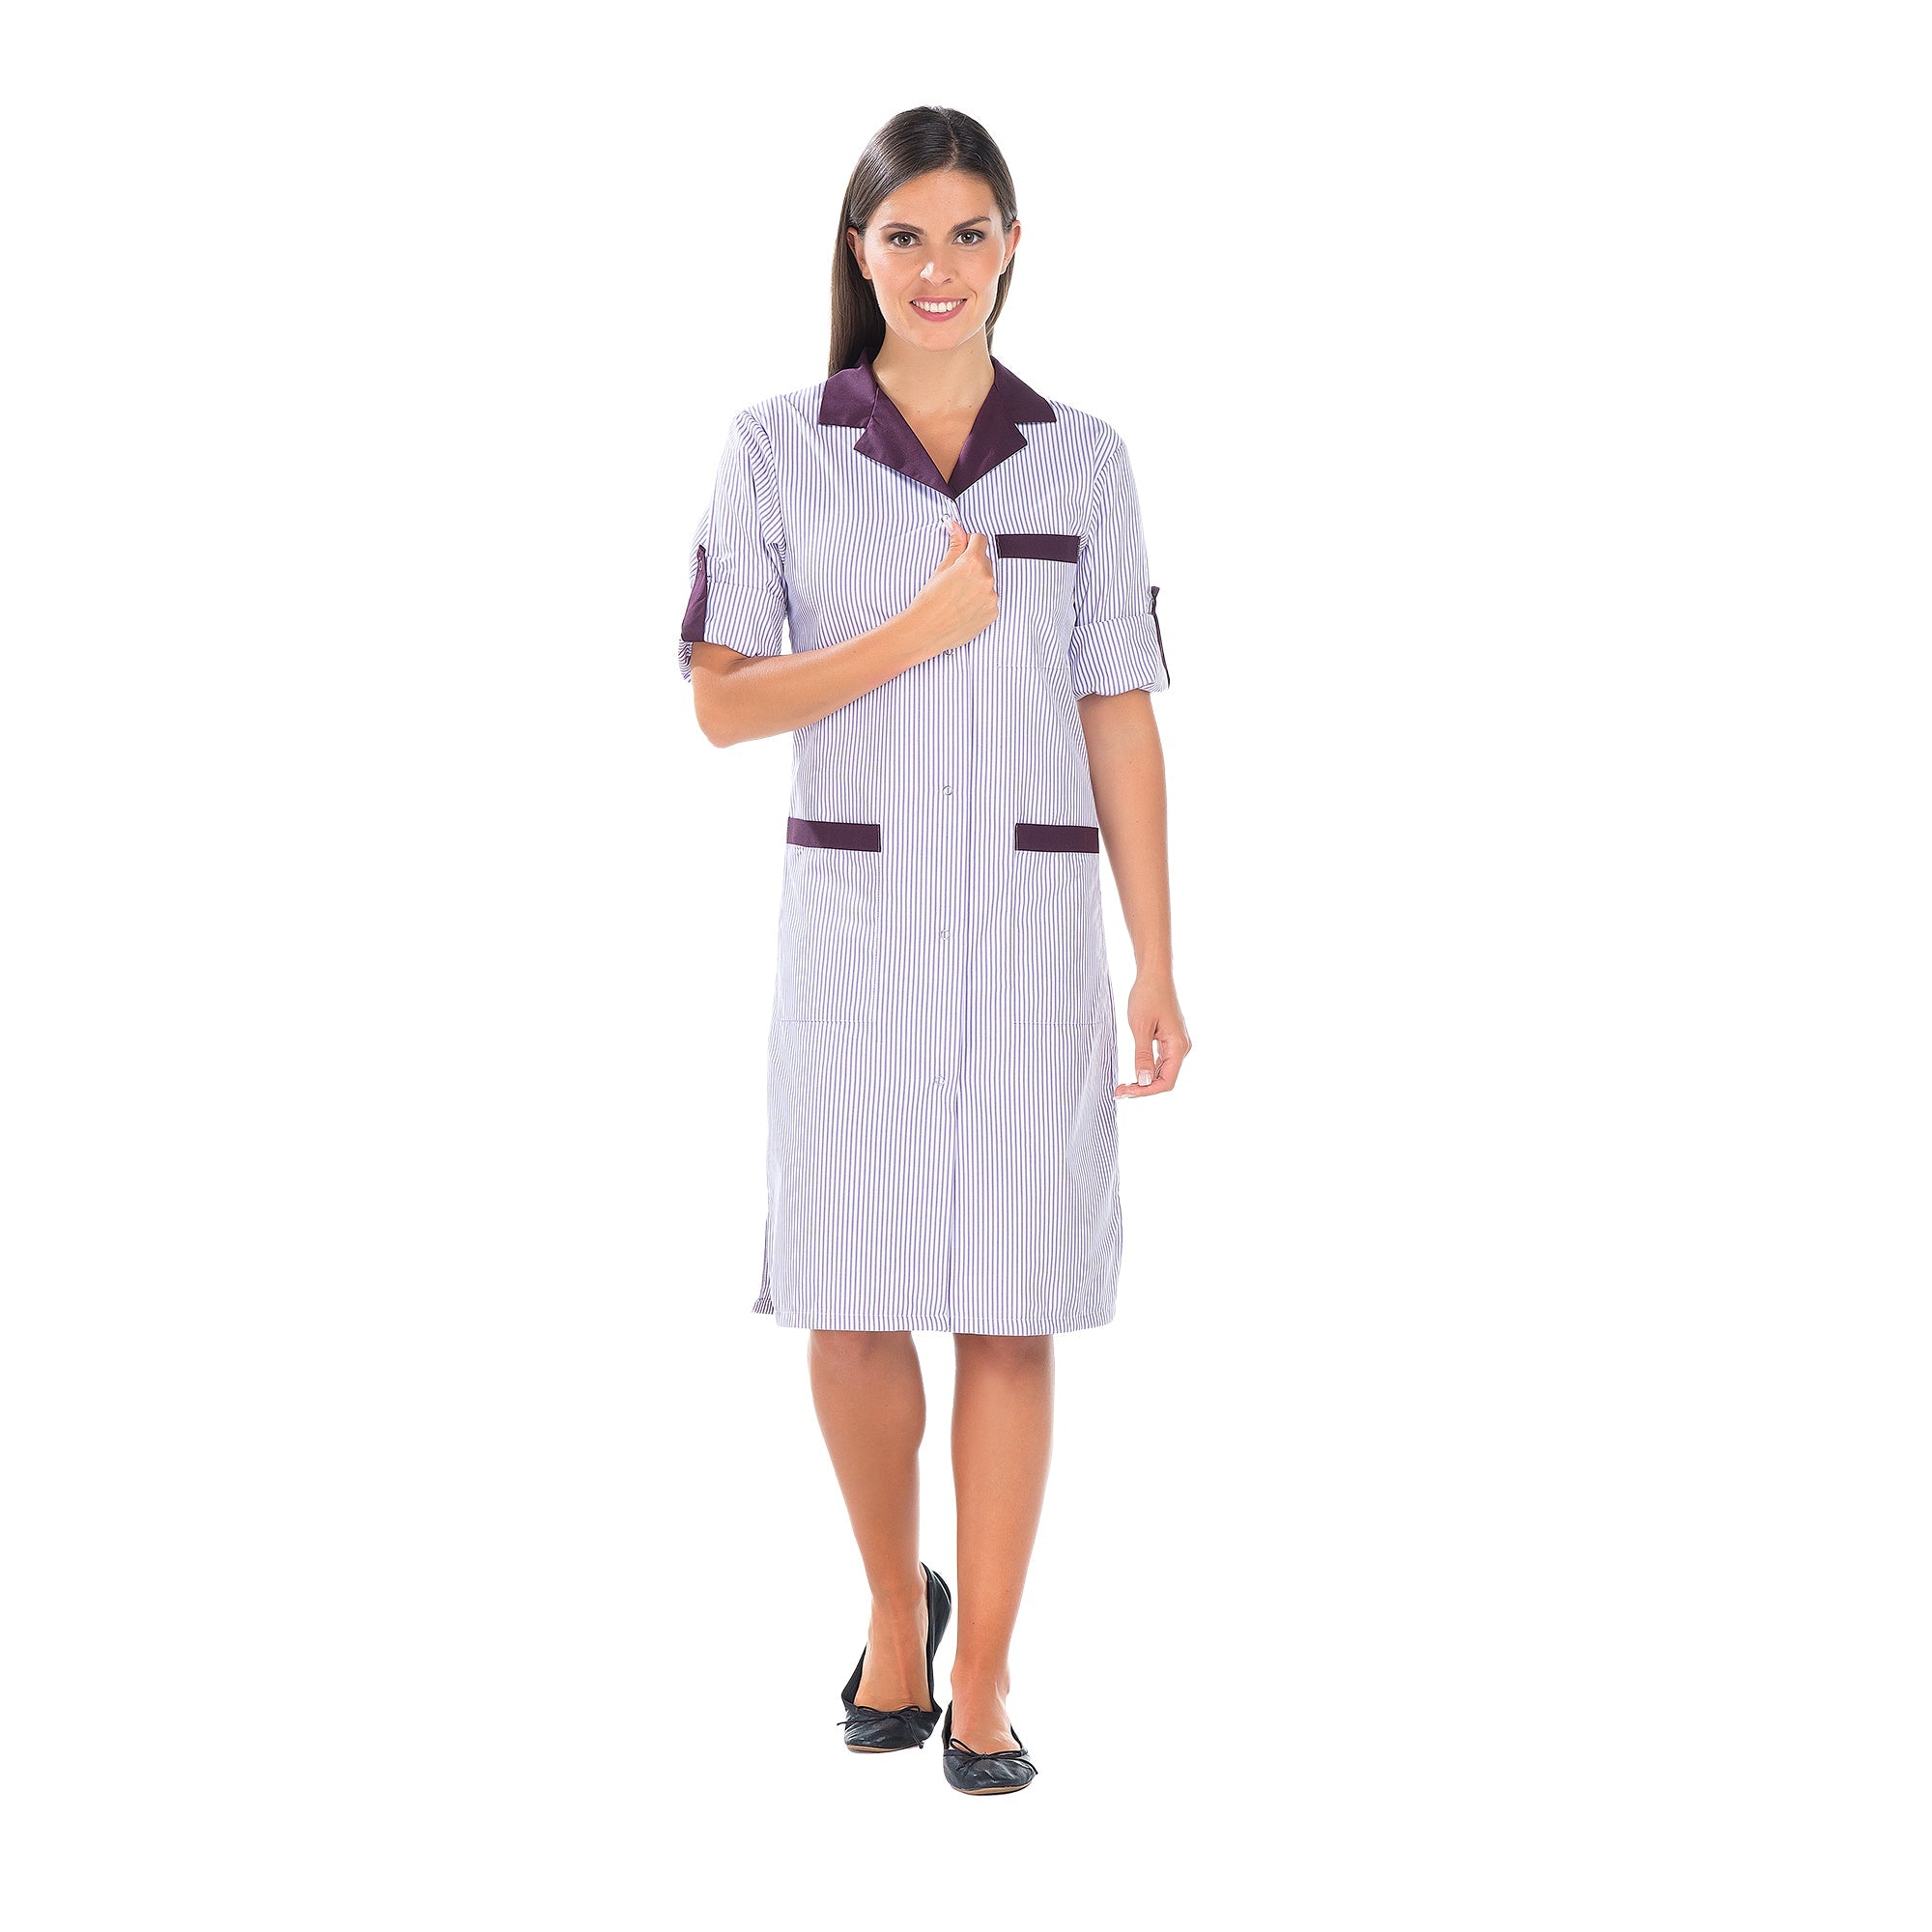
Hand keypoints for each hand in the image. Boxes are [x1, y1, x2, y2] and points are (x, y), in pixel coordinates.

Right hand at [900, 517, 997, 656]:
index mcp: (973, 563)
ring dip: (978, 584)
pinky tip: (964, 607)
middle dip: (973, 565)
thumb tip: (956, 525)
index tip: (963, 550)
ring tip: (958, 596)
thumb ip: (955, 545)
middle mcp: (986, 579)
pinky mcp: (992, 613)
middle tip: (955, 579)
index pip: (980, 540)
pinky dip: (980, 601)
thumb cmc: (929, 600)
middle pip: (986, 561)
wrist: (926, 631)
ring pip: (988, 581)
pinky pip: (990, 600)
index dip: (970, 543)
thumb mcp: (941, 569)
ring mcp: (992, 598)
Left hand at [1115, 975, 1189, 1096]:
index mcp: (1178, 1046)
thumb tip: (1143, 1081)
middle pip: (1165, 1080)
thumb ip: (1142, 1056)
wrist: (1155, 974)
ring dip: (1144, 1082)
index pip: (1166, 1082)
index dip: (1146, 1091)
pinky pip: (1161, 1062)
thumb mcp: (1140, 1027)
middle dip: (1143, 1089)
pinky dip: (1147, 1070)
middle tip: (1119, 1092)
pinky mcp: (1170, 1040)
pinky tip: (1133, 1074)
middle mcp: (1181, 1048)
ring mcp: (1177, 1044)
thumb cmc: (1147, 995)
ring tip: (1123, 1086)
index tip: (1125, 1092)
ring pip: (1162, 1072)